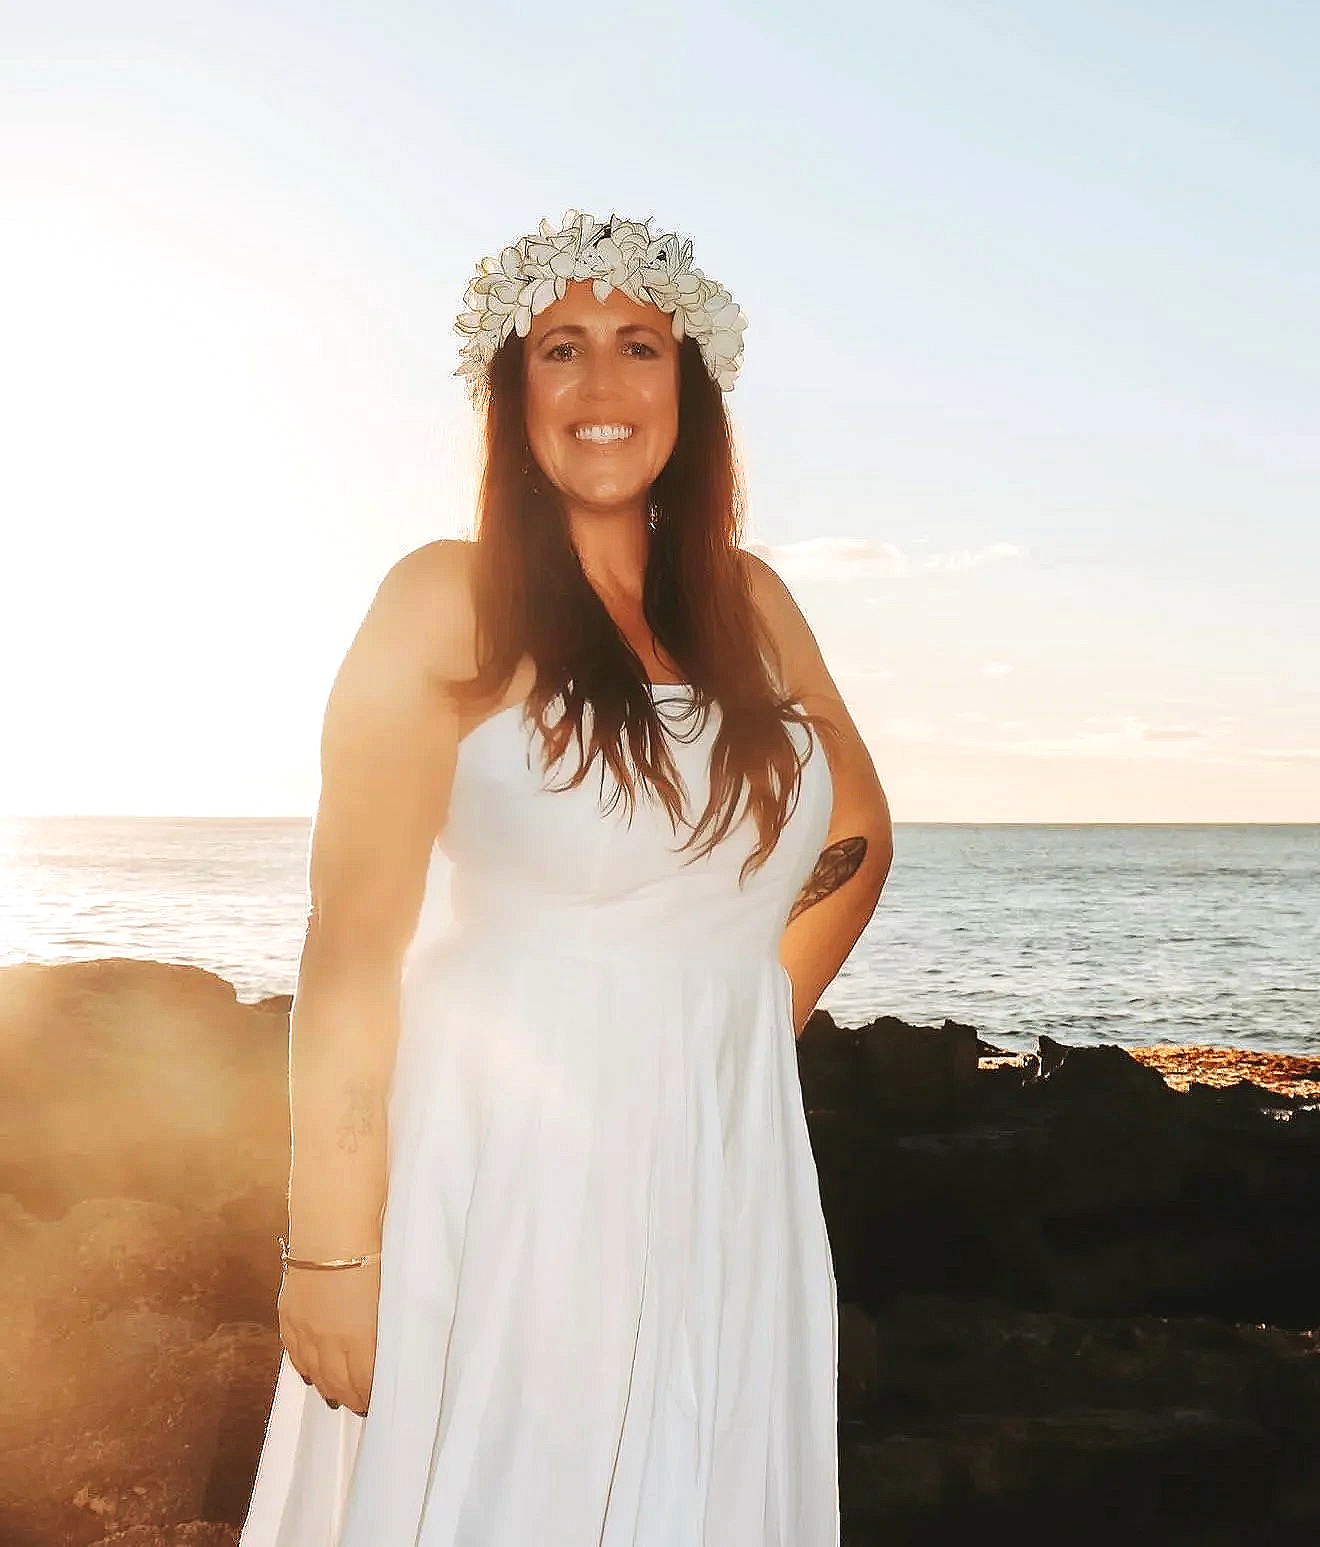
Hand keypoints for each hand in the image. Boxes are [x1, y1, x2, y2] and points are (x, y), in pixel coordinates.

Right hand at [278, 1260, 380, 1416]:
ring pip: (315, 1371)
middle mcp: (330, 1340)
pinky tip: (311, 1375)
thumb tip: (389, 1347)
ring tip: (338, 1396)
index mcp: (360, 1338)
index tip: (377, 1401)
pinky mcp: (289, 1314)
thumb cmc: (372, 1251)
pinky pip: (295, 1352)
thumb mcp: (390, 1292)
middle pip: (339, 1382)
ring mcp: (306, 1328)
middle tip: (360, 1406)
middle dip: (351, 1398)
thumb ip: (387, 1326)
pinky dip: (304, 1367)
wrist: (332, 1227)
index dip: (370, 1394)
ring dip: (327, 1387)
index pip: (365, 1380)